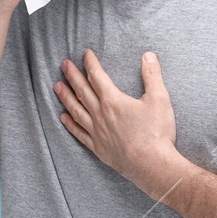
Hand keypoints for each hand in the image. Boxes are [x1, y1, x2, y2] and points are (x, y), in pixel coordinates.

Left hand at [56, 49, 179, 197]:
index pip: (98, 77)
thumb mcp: (160, 98)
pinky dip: (69, 124)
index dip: (91, 63)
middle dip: (72, 76)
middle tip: (63, 65)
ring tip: (56, 87)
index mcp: (113, 101)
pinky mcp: (98, 147)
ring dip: (65, 97)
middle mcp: (100, 115)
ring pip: (76, 111)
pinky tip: (63, 117)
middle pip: (82, 92)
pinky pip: (79, 133)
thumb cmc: (156, 131)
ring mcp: (97, 132)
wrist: (151, 164)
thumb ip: (152, 75)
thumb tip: (148, 55)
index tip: (85, 53)